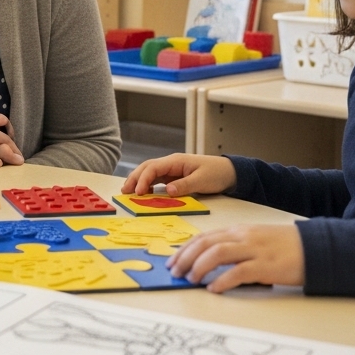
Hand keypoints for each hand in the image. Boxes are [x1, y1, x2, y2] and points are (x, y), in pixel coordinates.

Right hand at [121, 153, 236, 195]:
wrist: (230, 172)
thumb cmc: (217, 173)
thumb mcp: (202, 180)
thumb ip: (185, 185)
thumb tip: (167, 191)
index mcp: (176, 161)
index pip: (153, 167)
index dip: (143, 179)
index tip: (139, 192)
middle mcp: (171, 163)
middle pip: (147, 168)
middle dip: (134, 178)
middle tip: (124, 191)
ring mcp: (172, 170)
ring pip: (149, 173)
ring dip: (138, 181)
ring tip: (128, 192)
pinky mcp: (174, 177)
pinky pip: (157, 179)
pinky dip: (147, 184)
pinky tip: (143, 193)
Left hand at [167, 224, 304, 291]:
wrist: (316, 247)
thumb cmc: (285, 246)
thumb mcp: (256, 240)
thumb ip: (235, 246)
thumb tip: (209, 260)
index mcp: (240, 231)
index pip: (205, 236)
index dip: (185, 248)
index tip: (173, 260)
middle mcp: (244, 237)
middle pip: (206, 243)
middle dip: (186, 257)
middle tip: (175, 271)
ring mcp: (255, 250)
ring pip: (218, 254)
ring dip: (200, 267)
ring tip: (191, 279)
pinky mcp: (266, 266)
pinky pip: (239, 272)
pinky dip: (223, 281)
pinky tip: (214, 289)